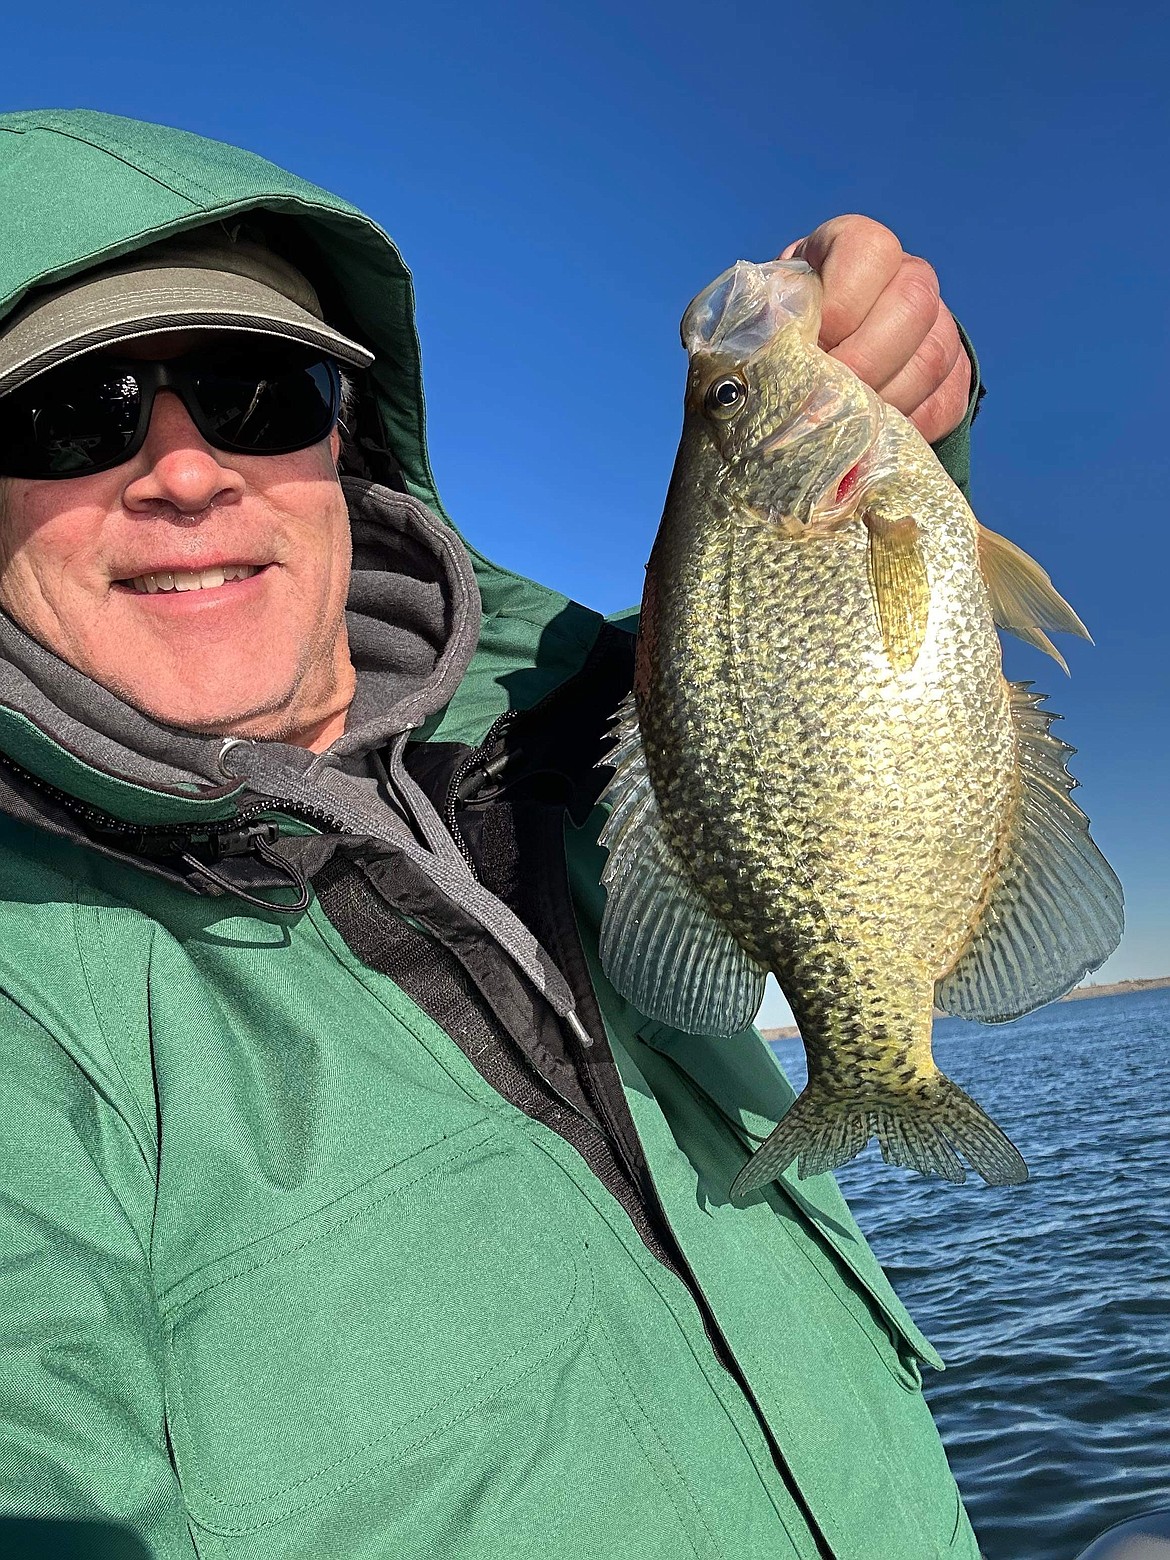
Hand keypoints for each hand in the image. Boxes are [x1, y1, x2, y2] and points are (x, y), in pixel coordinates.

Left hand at [779, 216, 971, 444]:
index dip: (842, 303)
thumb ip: (766, 322)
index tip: (813, 344)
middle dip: (864, 362)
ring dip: (883, 401)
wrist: (815, 364)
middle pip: (913, 304)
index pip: (869, 250)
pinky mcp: (953, 376)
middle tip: (825, 399)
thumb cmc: (780, 334)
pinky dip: (905, 427)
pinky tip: (868, 438)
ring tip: (841, 423)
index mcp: (855, 246)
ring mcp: (939, 325)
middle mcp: (908, 275)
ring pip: (932, 358)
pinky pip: (944, 403)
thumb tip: (770, 352)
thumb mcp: (764, 315)